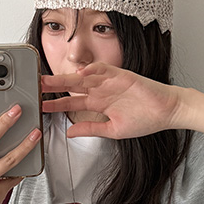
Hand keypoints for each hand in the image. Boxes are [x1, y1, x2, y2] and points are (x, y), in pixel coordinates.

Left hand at [41, 63, 183, 138]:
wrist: (167, 111)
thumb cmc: (146, 120)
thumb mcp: (113, 130)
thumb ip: (91, 129)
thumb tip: (70, 133)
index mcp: (99, 104)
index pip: (72, 103)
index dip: (56, 104)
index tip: (41, 106)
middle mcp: (101, 91)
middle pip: (72, 87)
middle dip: (54, 86)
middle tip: (36, 85)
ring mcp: (110, 82)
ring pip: (82, 77)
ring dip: (65, 77)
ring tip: (49, 79)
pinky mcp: (121, 75)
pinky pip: (103, 70)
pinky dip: (92, 70)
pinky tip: (79, 73)